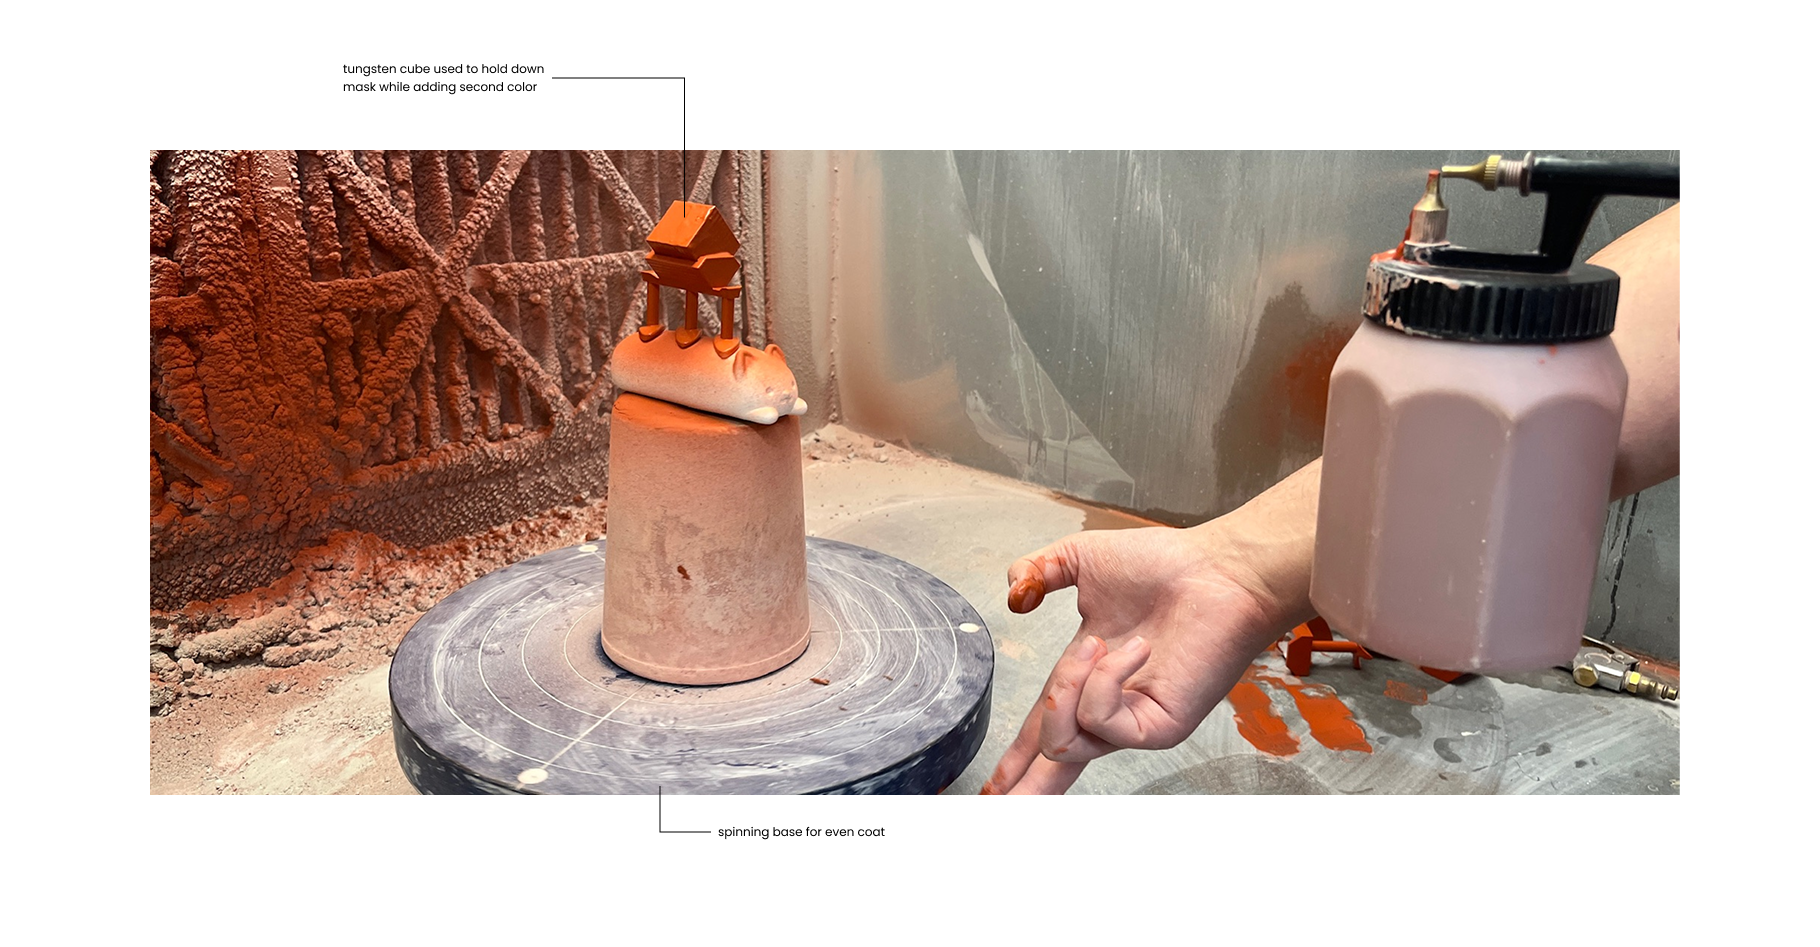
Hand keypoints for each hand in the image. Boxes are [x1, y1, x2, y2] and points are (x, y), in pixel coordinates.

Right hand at [980, 523, 1284, 793]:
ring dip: (1066, 686)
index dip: (1016, 755)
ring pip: (1063, 742)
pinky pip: (1101, 720)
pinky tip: (1135, 649)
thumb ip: (1036, 570)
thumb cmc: (1166, 565)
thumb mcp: (1079, 559)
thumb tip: (1014, 598)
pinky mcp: (1157, 727)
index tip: (995, 783)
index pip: (1044, 725)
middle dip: (1022, 781)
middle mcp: (1109, 705)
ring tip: (1097, 642)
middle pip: (1054, 760)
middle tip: (997, 793)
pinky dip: (1106, 679)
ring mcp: (1134, 720)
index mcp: (1088, 675)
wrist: (1216, 570)